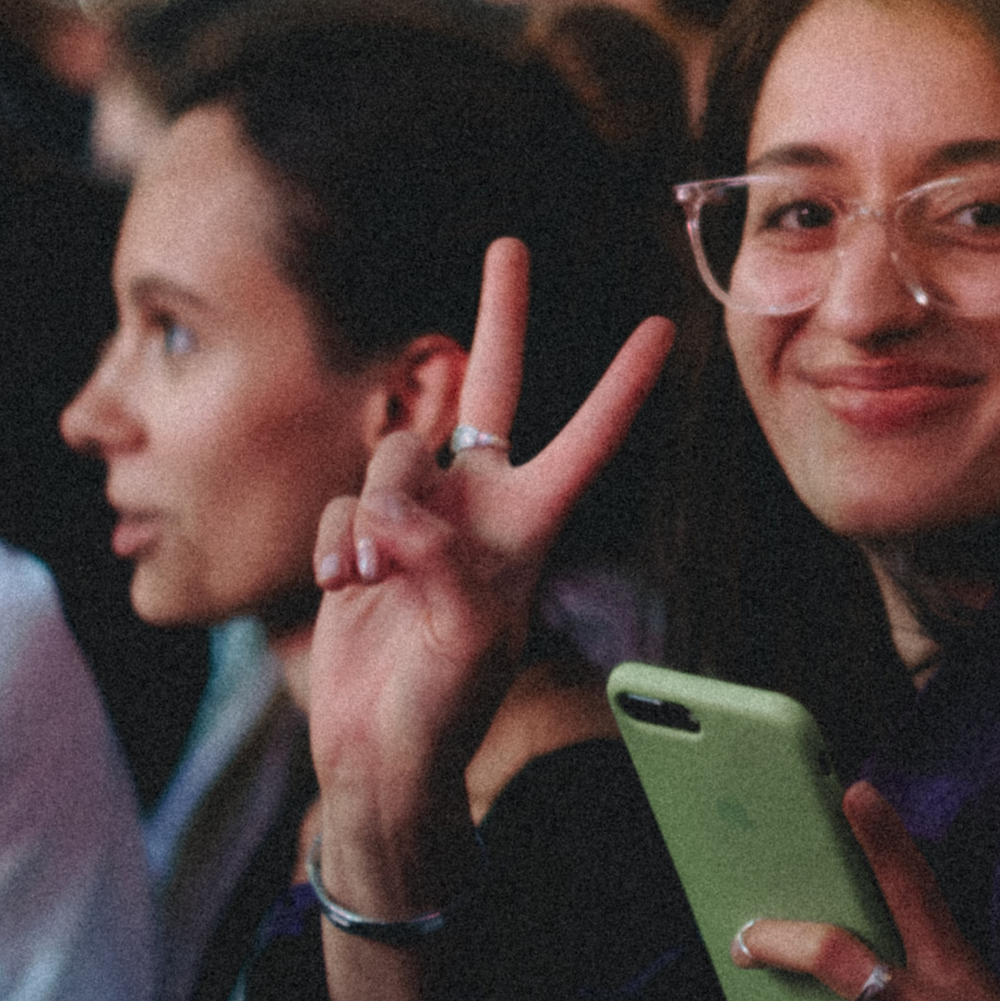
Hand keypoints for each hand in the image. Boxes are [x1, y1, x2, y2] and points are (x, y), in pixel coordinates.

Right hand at [306, 242, 671, 919]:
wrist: (380, 755)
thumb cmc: (445, 710)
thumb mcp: (465, 637)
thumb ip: (437, 562)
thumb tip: (398, 520)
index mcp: (529, 528)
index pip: (585, 442)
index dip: (621, 387)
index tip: (663, 329)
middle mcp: (480, 507)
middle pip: (488, 391)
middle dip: (497, 317)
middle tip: (510, 245)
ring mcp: (418, 516)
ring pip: (390, 456)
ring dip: (374, 511)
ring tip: (371, 578)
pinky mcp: (361, 538)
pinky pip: (342, 507)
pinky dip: (336, 545)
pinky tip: (343, 590)